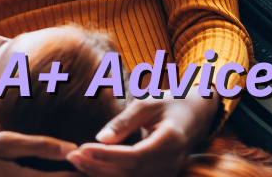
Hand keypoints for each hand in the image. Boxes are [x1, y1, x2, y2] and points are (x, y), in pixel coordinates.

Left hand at [67, 90, 219, 176]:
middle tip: (72, 155)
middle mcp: (173, 161)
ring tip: (78, 161)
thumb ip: (125, 121)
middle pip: (131, 172)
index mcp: (172, 140)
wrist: (198, 113)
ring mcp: (170, 171)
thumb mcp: (148, 103)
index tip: (82, 148)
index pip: (135, 156)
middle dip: (98, 166)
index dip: (107, 156)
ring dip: (102, 173)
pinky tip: (94, 168)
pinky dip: (113, 175)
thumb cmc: (172, 102)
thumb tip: (100, 138)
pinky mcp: (163, 175)